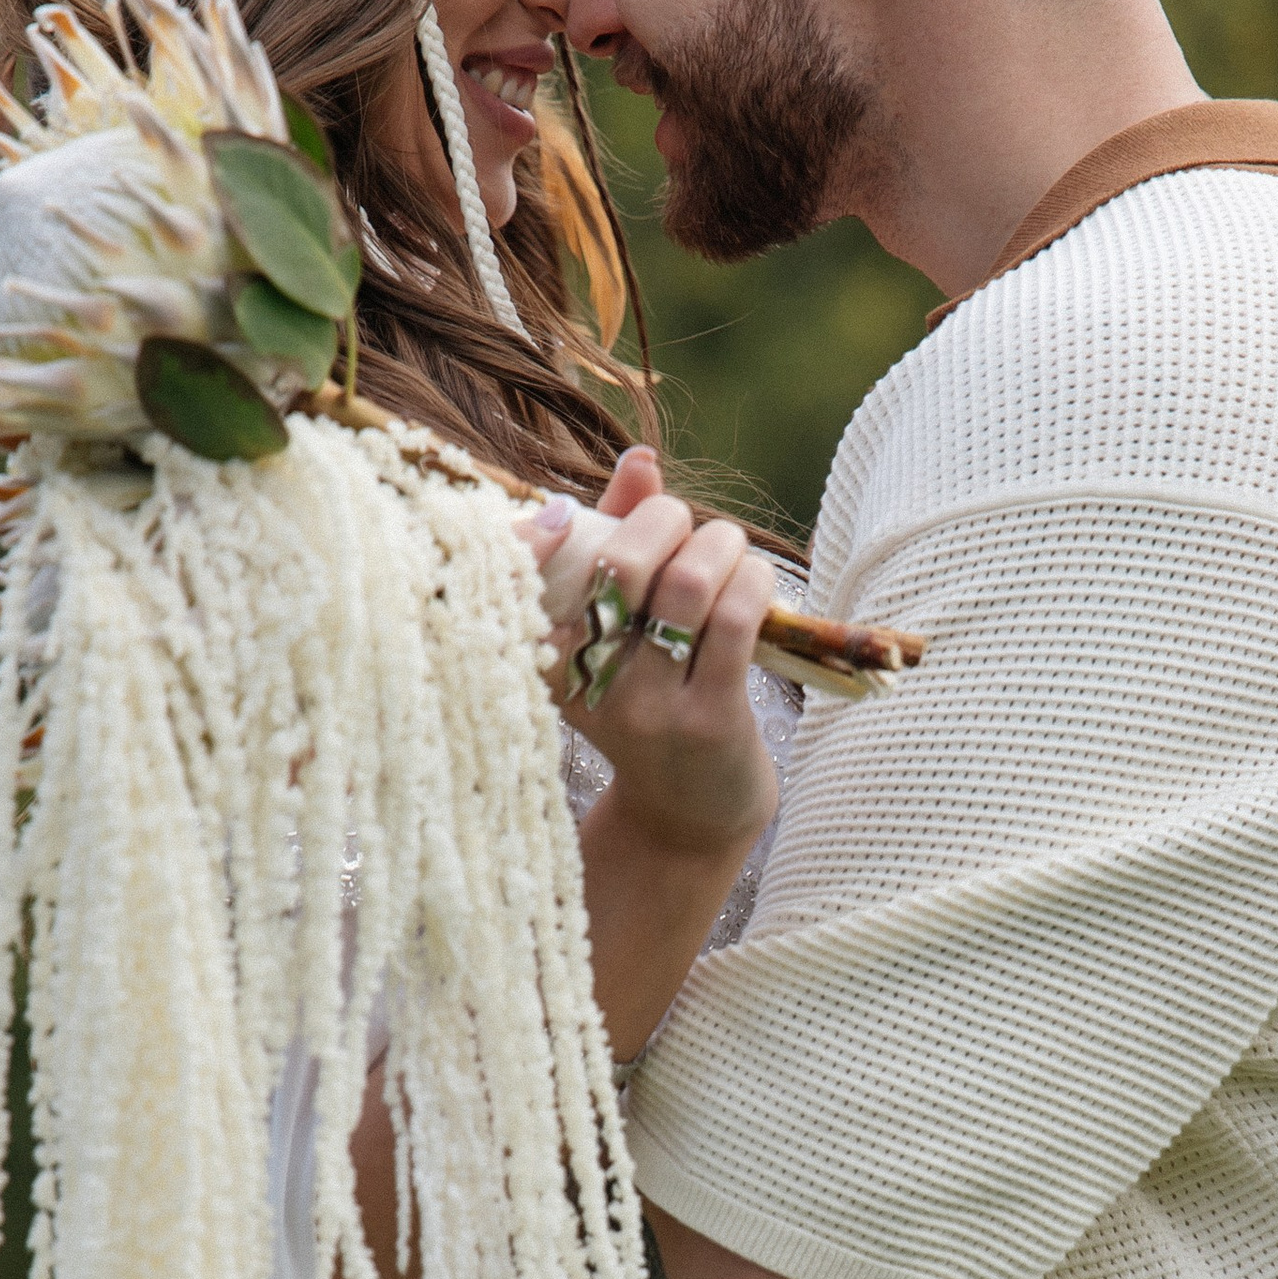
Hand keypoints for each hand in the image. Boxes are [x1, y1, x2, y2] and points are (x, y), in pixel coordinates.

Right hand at [542, 449, 779, 862]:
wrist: (685, 817)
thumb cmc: (652, 702)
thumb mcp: (619, 630)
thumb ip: (620, 537)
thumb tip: (643, 461)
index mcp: (545, 653)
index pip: (520, 571)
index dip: (539, 530)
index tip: (567, 517)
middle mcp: (586, 681)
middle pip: (619, 560)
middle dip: (666, 520)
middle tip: (686, 530)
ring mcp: (646, 706)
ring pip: (687, 582)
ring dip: (722, 546)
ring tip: (731, 555)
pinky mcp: (707, 720)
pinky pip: (734, 619)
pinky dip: (754, 582)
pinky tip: (757, 586)